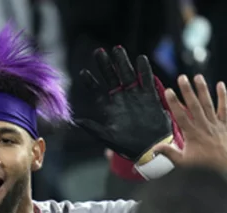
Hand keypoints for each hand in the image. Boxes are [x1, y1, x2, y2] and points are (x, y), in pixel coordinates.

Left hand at [75, 46, 172, 160]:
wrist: (150, 148)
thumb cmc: (128, 145)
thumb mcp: (107, 137)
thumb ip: (93, 128)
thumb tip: (76, 120)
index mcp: (109, 107)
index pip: (97, 91)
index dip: (90, 82)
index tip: (83, 73)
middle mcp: (121, 98)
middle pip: (112, 77)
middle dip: (105, 65)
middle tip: (98, 52)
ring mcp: (135, 96)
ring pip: (127, 74)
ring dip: (122, 62)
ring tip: (117, 49)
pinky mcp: (149, 97)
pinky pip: (146, 80)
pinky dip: (144, 70)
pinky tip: (141, 59)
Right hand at [153, 75, 226, 171]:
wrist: (225, 169)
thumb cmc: (203, 166)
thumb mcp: (183, 162)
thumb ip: (169, 153)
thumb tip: (154, 149)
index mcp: (192, 134)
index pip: (181, 115)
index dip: (174, 102)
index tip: (168, 91)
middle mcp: (203, 126)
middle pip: (194, 105)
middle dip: (187, 91)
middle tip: (182, 78)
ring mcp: (215, 124)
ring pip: (208, 104)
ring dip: (203, 90)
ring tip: (197, 77)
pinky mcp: (224, 124)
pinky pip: (224, 108)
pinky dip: (223, 96)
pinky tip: (221, 85)